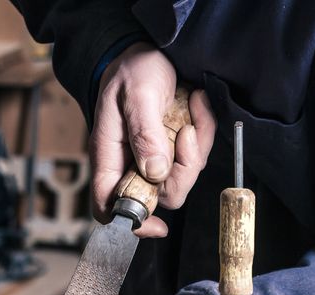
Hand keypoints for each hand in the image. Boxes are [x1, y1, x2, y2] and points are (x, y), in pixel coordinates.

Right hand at [91, 43, 215, 237]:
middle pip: (160, 196)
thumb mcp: (138, 94)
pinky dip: (205, 130)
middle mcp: (131, 163)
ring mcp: (154, 158)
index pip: (110, 205)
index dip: (131, 222)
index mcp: (110, 155)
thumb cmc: (133, 70)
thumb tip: (154, 172)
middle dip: (183, 170)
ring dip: (198, 145)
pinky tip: (195, 103)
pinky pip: (197, 156)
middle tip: (187, 132)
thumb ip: (144, 133)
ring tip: (192, 105)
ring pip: (183, 177)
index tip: (157, 225)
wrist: (150, 50)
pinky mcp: (175, 149)